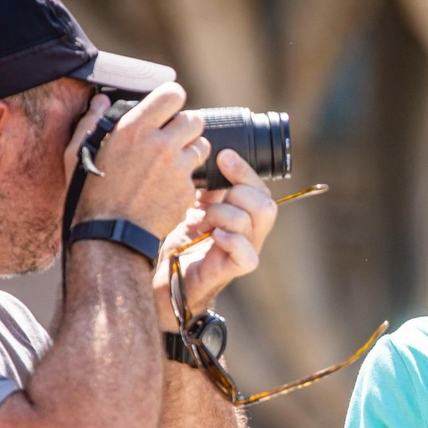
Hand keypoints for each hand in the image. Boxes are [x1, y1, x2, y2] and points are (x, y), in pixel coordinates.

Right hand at [71, 83, 210, 240]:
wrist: (110, 235)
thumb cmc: (89, 193)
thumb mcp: (77, 153)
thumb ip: (91, 122)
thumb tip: (102, 101)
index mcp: (134, 128)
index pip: (173, 94)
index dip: (172, 99)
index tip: (168, 108)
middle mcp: (161, 144)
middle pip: (195, 119)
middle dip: (185, 126)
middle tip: (173, 138)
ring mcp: (178, 168)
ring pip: (202, 146)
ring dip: (191, 151)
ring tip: (172, 163)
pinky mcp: (188, 191)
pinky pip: (196, 177)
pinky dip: (186, 180)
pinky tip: (167, 189)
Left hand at [151, 149, 278, 325]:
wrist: (161, 274)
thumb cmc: (178, 239)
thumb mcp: (192, 203)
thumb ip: (207, 184)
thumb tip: (208, 153)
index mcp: (243, 214)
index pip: (259, 188)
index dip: (245, 171)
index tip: (223, 156)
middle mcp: (249, 233)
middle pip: (266, 205)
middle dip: (237, 192)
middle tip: (209, 197)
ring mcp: (243, 252)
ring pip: (252, 224)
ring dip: (222, 215)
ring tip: (201, 222)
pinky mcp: (232, 270)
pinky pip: (247, 255)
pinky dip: (231, 241)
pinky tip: (213, 235)